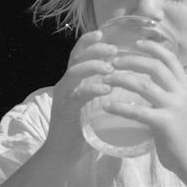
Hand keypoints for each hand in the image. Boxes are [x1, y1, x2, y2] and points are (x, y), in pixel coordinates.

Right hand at [43, 30, 116, 161]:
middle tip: (113, 48)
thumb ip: (100, 89)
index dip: (89, 41)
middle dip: (94, 49)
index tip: (104, 32)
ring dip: (93, 66)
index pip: (78, 53)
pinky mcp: (65, 112)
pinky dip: (92, 89)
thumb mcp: (91, 103)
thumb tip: (124, 79)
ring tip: (110, 67)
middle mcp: (65, 84)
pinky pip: (77, 95)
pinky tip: (106, 89)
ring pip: (74, 72)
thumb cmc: (82, 128)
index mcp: (72, 80)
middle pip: (76, 57)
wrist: (63, 154)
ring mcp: (63, 97)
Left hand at [102, 40, 186, 170]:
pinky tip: (107, 105)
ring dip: (122, 79)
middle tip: (113, 61)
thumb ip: (167, 92)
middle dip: (131, 60)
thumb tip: (147, 80)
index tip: (136, 43)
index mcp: (184, 86)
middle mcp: (181, 93)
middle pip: (155, 66)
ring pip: (144, 85)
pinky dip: (120, 107)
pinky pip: (138, 111)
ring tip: (106, 79)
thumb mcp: (179, 106)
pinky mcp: (165, 123)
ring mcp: (174, 107)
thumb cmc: (181, 133)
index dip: (153, 48)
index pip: (170, 58)